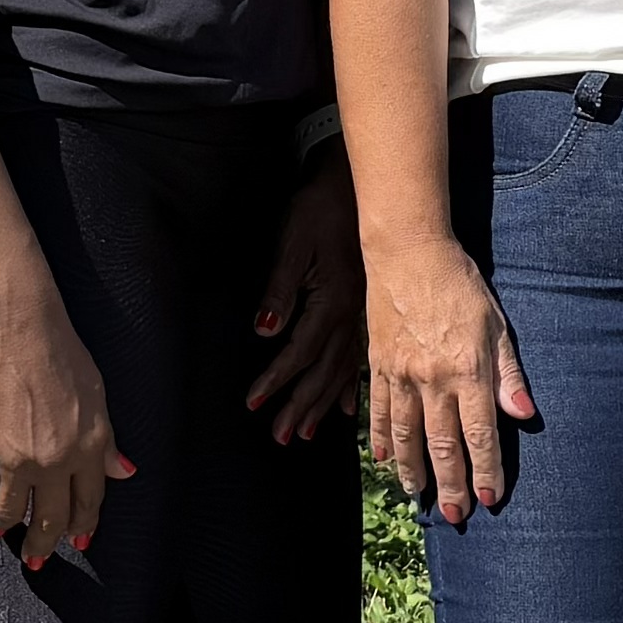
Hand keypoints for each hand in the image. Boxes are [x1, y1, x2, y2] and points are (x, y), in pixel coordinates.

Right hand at [0, 291, 125, 562]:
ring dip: (6, 526)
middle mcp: (54, 462)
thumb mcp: (98, 397)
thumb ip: (107, 441)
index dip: (82, 526)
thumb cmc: (62, 353)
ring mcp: (13, 460)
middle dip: (44, 543)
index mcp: (88, 449)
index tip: (76, 540)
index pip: (89, 502)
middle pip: (50, 518)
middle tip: (36, 555)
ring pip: (9, 512)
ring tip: (1, 529)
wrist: (18, 330)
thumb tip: (124, 471)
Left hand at [244, 157, 364, 440]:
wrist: (356, 185)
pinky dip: (353, 386)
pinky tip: (349, 408)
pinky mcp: (367, 311)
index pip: (299, 351)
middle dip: (300, 405)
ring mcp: (363, 316)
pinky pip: (361, 358)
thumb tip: (264, 331)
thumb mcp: (294, 243)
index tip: (255, 404)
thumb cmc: (319, 209)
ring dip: (323, 403)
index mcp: (334, 301)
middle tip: (282, 436)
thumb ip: (280, 290)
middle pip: (323, 371)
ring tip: (308, 433)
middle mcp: (353, 316)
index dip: (276, 379)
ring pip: (342, 370)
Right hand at [360, 229, 533, 524]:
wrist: (408, 252)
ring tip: (421, 497)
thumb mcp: (496, 325)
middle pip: (442, 444)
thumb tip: (525, 414)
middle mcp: (432, 379)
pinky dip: (382, 440)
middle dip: (450, 484)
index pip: (479, 433)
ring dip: (414, 470)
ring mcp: (401, 374)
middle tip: (456, 514)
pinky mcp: (378, 366)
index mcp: (467, 370)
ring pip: (406, 436)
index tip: (490, 500)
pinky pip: (380, 412)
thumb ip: (509, 374)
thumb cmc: (460, 285)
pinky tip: (386, 462)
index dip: (486, 470)